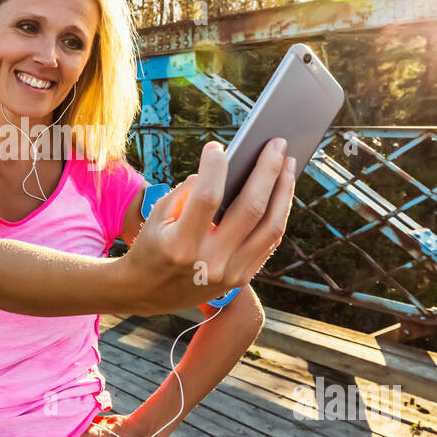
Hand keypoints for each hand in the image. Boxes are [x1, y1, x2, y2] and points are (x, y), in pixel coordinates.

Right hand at [122, 139, 296, 316]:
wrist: (147, 293)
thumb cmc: (152, 246)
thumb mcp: (158, 217)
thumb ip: (188, 192)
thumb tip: (223, 168)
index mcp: (180, 244)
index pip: (207, 197)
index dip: (215, 167)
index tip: (217, 147)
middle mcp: (210, 262)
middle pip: (251, 208)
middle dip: (268, 170)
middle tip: (278, 143)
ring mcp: (230, 274)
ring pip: (271, 227)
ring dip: (283, 191)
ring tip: (289, 164)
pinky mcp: (241, 278)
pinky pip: (269, 242)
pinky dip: (277, 213)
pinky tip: (280, 191)